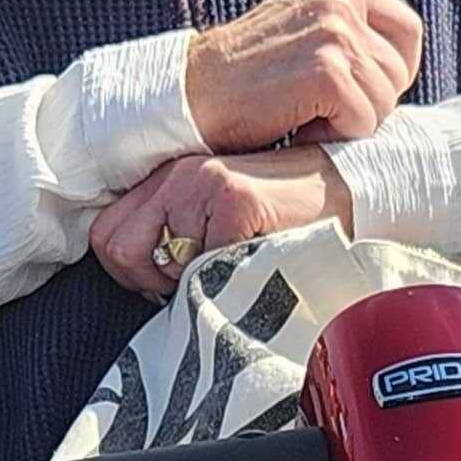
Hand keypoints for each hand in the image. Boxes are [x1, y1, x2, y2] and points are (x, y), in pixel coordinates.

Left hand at [90, 146, 357, 299]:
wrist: (352, 199)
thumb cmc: (287, 225)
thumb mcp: (219, 228)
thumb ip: (177, 243)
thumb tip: (147, 286)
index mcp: (170, 179)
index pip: (108, 238)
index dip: (136, 273)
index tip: (180, 278)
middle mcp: (179, 174)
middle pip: (117, 250)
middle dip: (155, 281)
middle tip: (207, 277)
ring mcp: (203, 183)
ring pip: (156, 262)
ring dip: (193, 281)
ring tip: (238, 264)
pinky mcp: (234, 200)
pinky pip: (201, 267)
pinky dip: (227, 280)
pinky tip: (258, 259)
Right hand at [181, 0, 423, 150]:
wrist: (191, 94)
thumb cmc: (243, 78)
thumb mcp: (299, 32)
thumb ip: (346, 34)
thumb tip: (398, 66)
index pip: (408, 29)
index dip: (394, 71)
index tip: (362, 93)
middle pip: (400, 69)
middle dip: (371, 102)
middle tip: (321, 111)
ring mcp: (335, 33)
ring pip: (386, 99)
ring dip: (351, 122)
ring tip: (306, 117)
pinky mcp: (327, 71)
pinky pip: (365, 121)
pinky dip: (335, 136)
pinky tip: (298, 127)